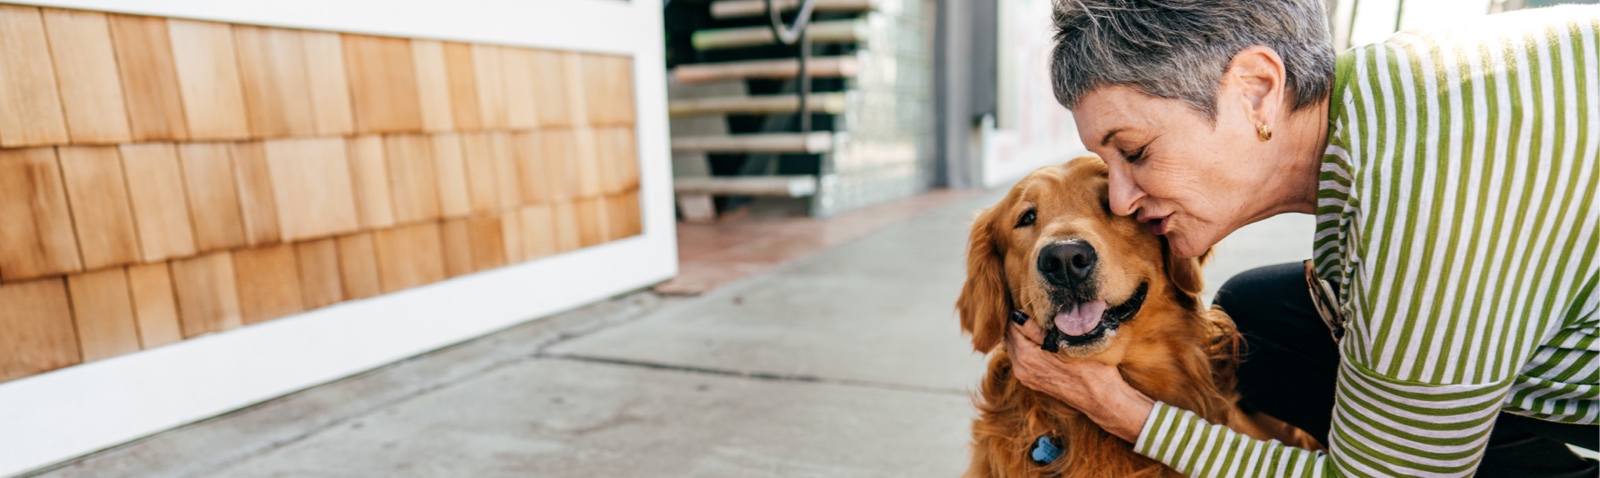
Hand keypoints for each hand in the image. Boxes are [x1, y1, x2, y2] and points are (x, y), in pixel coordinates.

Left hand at [1005, 320, 1155, 441]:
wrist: (1101, 398)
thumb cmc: (1090, 368)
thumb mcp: (1064, 342)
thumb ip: (1037, 329)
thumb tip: (1018, 314)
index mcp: (1026, 356)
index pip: (1012, 324)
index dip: (1020, 310)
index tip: (1032, 302)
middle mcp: (1021, 368)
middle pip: (1010, 336)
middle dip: (1018, 322)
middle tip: (1034, 308)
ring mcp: (1026, 376)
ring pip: (1015, 347)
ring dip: (1022, 334)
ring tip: (1038, 322)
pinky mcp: (1033, 381)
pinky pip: (1021, 358)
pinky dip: (1026, 346)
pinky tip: (1041, 340)